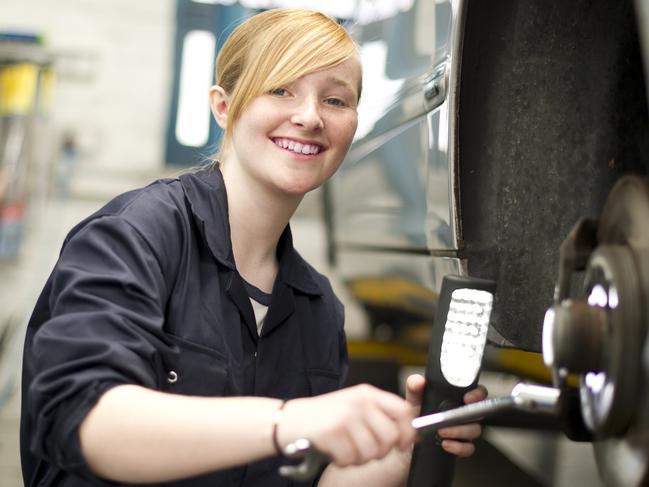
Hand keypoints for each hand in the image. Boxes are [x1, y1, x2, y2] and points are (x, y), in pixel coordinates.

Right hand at [277, 384, 416, 466]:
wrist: (289, 419)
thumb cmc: (324, 415)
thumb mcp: (354, 405)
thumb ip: (380, 415)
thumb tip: (410, 433)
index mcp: (368, 394)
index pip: (402, 411)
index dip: (407, 431)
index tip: (403, 443)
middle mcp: (359, 402)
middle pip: (389, 437)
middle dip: (380, 451)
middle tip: (364, 449)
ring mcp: (345, 416)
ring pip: (371, 452)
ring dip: (358, 458)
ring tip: (345, 448)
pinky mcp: (332, 432)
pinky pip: (350, 459)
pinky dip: (342, 461)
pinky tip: (333, 450)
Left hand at [405, 374, 486, 456]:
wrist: (406, 439)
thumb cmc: (415, 415)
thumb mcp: (413, 398)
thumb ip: (414, 385)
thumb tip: (420, 381)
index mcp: (456, 399)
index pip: (476, 392)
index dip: (477, 394)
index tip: (468, 397)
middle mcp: (463, 414)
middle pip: (478, 412)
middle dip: (471, 414)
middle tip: (456, 415)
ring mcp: (463, 431)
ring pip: (474, 430)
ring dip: (459, 430)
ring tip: (442, 431)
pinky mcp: (459, 447)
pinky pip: (467, 448)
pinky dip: (458, 447)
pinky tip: (445, 444)